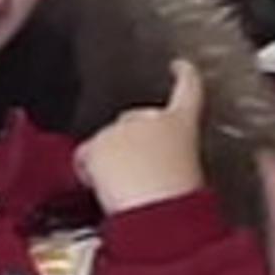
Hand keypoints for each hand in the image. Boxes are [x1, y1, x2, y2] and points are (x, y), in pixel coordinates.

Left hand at [78, 59, 207, 215]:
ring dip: (111, 163)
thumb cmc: (177, 200)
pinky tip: (99, 184)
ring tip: (125, 190)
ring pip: (107, 144)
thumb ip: (170, 157)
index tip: (179, 65)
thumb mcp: (188, 172)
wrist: (158, 209)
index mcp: (183, 124)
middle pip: (133, 122)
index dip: (184, 74)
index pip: (188, 89)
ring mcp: (122, 129)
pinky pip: (86, 158)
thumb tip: (153, 166)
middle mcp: (151, 118)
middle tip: (140, 177)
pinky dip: (89, 171)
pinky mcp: (98, 143)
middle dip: (131, 144)